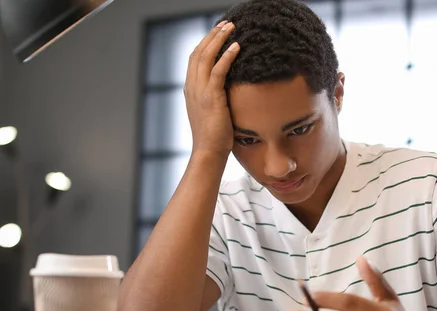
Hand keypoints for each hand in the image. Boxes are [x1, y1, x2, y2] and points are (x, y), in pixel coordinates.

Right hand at [184, 20, 239, 156]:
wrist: (209, 152)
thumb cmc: (215, 136)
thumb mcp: (212, 112)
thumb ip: (215, 98)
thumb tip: (229, 91)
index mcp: (190, 89)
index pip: (194, 59)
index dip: (205, 43)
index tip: (217, 32)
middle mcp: (192, 87)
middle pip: (199, 52)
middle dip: (212, 35)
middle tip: (226, 24)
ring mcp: (199, 92)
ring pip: (206, 57)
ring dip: (219, 39)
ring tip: (231, 28)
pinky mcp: (211, 98)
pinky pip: (218, 71)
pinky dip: (227, 56)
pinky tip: (237, 47)